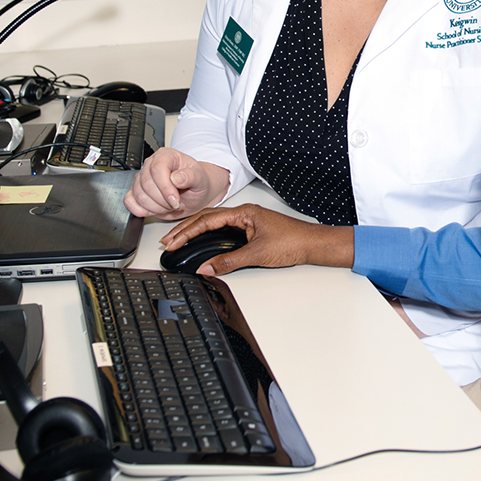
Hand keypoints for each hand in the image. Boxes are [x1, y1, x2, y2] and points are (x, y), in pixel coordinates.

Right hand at [123, 148, 228, 218]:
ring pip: (139, 195)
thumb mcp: (200, 179)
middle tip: (176, 203)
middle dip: (162, 200)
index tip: (175, 200)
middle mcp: (151, 165)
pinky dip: (141, 210)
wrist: (194, 194)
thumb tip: (177, 177)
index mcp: (166, 156)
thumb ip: (191, 176)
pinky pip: (129, 202)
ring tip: (169, 206)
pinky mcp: (136, 192)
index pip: (157, 169)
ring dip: (156, 207)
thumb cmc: (196, 183)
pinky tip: (155, 209)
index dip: (165, 187)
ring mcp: (141, 179)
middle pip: (146, 184)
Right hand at [159, 204, 354, 276]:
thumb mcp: (256, 254)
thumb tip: (207, 268)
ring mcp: (246, 221)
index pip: (207, 220)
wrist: (311, 244)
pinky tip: (200, 241)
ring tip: (178, 240)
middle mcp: (243, 214)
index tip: (174, 242)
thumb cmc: (292, 242)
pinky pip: (222, 229)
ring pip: (213, 222)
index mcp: (243, 212)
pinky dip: (207, 234)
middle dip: (185, 229)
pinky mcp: (249, 229)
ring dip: (195, 231)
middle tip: (168, 241)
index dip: (188, 232)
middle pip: (206, 218)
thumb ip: (228, 262)